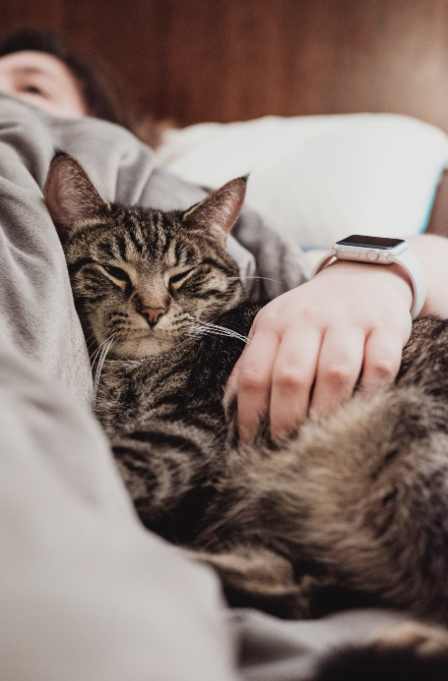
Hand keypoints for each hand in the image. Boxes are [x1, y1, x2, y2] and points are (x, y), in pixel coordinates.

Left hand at [225, 260, 412, 442]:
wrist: (363, 273)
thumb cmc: (313, 314)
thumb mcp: (276, 328)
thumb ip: (255, 362)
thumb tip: (231, 409)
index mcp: (274, 323)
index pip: (254, 373)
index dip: (249, 414)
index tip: (252, 443)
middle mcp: (308, 319)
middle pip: (291, 376)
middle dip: (286, 419)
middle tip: (287, 447)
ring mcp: (349, 321)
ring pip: (335, 372)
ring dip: (327, 411)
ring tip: (322, 437)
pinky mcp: (386, 327)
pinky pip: (380, 365)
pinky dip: (372, 392)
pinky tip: (364, 410)